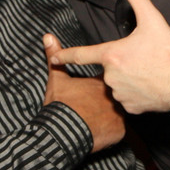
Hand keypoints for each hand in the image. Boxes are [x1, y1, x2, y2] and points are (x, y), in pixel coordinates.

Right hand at [43, 34, 124, 152]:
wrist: (63, 132)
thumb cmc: (61, 105)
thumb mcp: (56, 79)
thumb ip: (55, 57)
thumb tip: (48, 36)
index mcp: (101, 82)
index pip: (111, 75)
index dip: (102, 82)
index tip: (92, 90)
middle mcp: (114, 95)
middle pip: (117, 94)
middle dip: (108, 99)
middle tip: (92, 107)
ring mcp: (119, 113)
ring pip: (120, 111)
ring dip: (111, 114)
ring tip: (95, 120)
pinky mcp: (120, 130)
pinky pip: (120, 129)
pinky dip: (111, 130)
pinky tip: (99, 131)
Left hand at [49, 0, 169, 113]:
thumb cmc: (169, 53)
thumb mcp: (154, 21)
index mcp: (111, 55)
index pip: (81, 55)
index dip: (64, 55)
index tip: (52, 57)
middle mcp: (111, 76)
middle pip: (109, 68)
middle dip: (122, 64)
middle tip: (144, 60)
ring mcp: (120, 94)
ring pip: (118, 84)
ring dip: (128, 79)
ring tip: (149, 73)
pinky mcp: (131, 108)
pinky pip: (128, 99)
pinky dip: (136, 94)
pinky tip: (151, 87)